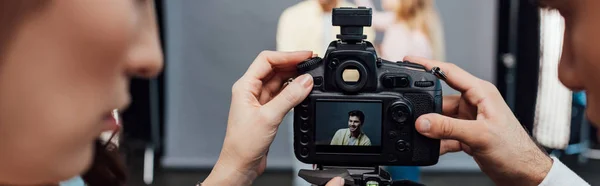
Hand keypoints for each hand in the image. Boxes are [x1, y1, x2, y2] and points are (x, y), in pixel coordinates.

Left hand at [202, 51, 313, 185]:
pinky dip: (293, 91)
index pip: (267, 60)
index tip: (305, 56)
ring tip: (310, 76)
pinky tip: (303, 91)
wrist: (240, 164)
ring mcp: (259, 101)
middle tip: (312, 64)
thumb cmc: (243, 143)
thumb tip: (306, 81)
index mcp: (245, 86)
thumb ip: (289, 97)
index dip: (287, 55)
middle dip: (293, 64)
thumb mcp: (269, 117)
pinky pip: (282, 94)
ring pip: (279, 81)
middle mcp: (251, 90)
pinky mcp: (266, 111)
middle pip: (274, 68)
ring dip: (294, 78)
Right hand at [405, 56, 552, 185]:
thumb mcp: (479, 136)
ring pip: (441, 119)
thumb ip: (448, 128)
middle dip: (426, 109)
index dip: (428, 64)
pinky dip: (437, 142)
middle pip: (440, 99)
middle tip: (413, 118)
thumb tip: (422, 122)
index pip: (449, 72)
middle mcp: (475, 102)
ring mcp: (470, 119)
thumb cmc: (515, 150)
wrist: (524, 174)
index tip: (409, 60)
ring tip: (426, 138)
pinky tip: (434, 148)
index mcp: (481, 92)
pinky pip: (444, 134)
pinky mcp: (467, 135)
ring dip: (433, 129)